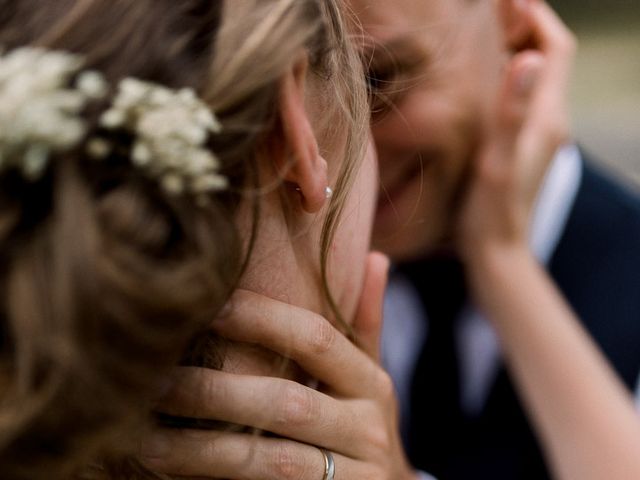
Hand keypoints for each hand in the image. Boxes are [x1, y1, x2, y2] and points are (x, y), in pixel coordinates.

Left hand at [140, 252, 417, 479]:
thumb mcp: (371, 379)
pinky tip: (174, 473)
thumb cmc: (363, 428)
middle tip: (157, 379)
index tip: (209, 307)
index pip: (317, 339)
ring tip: (146, 436)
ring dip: (202, 448)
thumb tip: (375, 255)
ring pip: (269, 460)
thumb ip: (366, 322)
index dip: (263, 319)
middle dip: (216, 391)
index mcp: (372, 384)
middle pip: (286, 402)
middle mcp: (367, 428)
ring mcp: (354, 476)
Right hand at [458, 0, 575, 264]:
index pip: (555, 47)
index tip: (506, 1)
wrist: (497, 250)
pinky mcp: (526, 144)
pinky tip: (481, 82)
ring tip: (481, 38)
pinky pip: (524, 96)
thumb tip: (527, 59)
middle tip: (488, 14)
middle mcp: (551, 119)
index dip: (536, 17)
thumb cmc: (491, 209)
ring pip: (536, 76)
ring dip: (516, 50)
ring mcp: (540, 132)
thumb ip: (512, 110)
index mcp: (548, 115)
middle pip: (549, 56)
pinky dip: (509, 76)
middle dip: (524, 27)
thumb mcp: (497, 159)